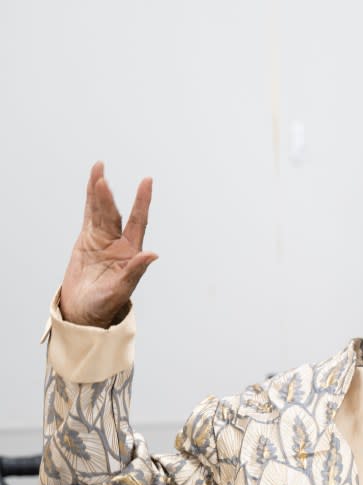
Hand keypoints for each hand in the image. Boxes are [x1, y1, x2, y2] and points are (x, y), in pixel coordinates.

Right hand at [59, 162, 156, 327]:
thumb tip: (152, 254)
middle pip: (114, 214)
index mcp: (131, 252)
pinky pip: (89, 215)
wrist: (85, 311)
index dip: (142, 202)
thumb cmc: (105, 305)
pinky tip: (93, 182)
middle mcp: (118, 242)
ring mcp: (102, 239)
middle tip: (102, 180)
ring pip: (101, 211)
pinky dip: (90, 199)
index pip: (138, 221)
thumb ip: (134, 271)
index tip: (147, 181)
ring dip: (99, 192)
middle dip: (108, 198)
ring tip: (98, 170)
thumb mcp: (121, 289)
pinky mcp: (87, 239)